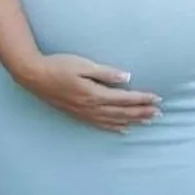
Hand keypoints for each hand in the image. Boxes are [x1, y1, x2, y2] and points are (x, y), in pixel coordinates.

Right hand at [14, 53, 161, 132]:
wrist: (35, 76)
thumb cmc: (59, 65)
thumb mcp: (84, 65)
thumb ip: (106, 73)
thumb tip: (127, 78)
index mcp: (95, 94)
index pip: (125, 99)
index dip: (142, 99)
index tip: (157, 98)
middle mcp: (91, 108)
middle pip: (123, 113)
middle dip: (142, 112)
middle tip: (160, 113)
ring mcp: (84, 113)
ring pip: (114, 121)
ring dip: (133, 121)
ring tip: (148, 121)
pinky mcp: (78, 114)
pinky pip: (100, 125)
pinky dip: (114, 128)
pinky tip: (123, 129)